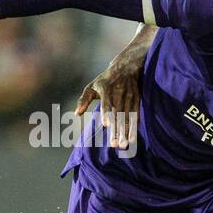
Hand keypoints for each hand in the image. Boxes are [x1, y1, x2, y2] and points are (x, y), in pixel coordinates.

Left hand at [75, 26, 152, 148]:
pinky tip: (132, 138)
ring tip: (123, 145)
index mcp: (106, 88)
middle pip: (118, 114)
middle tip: (114, 145)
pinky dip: (134, 127)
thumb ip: (84, 99)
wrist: (126, 67)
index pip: (107, 102)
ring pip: (127, 117)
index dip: (106, 113)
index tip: (106, 125)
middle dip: (117, 130)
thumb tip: (76, 114)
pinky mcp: (136, 100)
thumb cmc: (105, 80)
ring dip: (126, 132)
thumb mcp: (92, 86)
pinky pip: (135, 115)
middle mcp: (119, 92)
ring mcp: (129, 96)